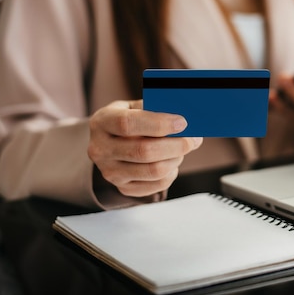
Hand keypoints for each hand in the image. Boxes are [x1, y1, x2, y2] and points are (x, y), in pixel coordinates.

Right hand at [88, 100, 202, 196]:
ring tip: (183, 149)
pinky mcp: (123, 187)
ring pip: (153, 171)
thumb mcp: (133, 107)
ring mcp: (110, 172)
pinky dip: (171, 174)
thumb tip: (182, 118)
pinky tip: (172, 162)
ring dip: (176, 159)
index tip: (182, 122)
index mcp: (102, 122)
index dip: (159, 124)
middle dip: (176, 145)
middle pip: (144, 151)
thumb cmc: (127, 120)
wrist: (109, 142)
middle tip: (193, 139)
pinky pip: (156, 185)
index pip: (128, 124)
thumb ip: (154, 109)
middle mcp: (101, 149)